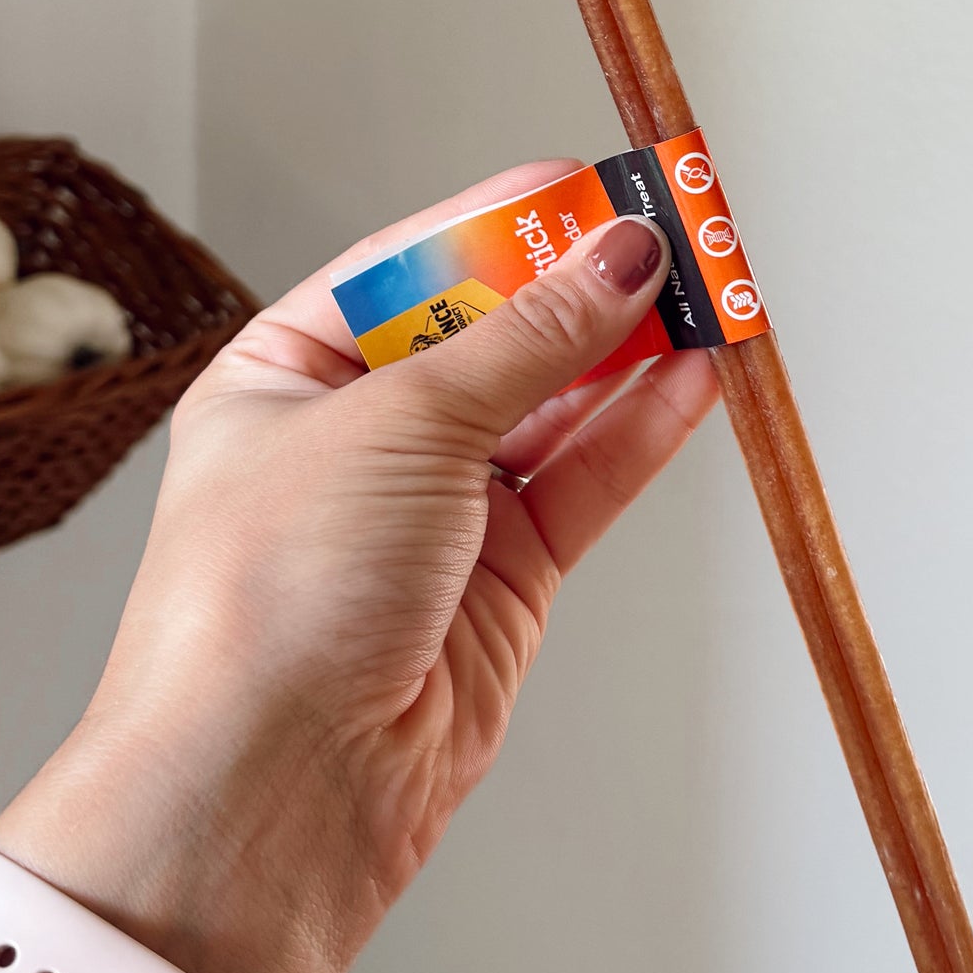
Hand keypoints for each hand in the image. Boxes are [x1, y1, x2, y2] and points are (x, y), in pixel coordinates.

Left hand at [0, 164, 717, 972]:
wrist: (270, 790)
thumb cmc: (264, 601)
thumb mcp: (396, 425)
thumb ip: (524, 338)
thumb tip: (612, 255)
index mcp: (288, 373)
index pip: (415, 263)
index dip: (506, 217)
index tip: (593, 182)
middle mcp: (360, 438)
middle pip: (495, 331)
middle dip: (583, 283)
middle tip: (674, 230)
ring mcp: (435, 513)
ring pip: (553, 407)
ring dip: (630, 351)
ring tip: (709, 293)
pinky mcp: (500, 584)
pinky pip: (584, 483)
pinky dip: (642, 431)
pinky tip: (694, 379)